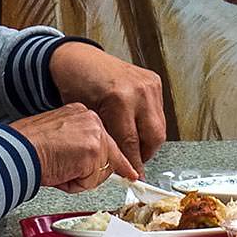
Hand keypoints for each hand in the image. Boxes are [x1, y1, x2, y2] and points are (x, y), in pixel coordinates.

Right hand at [10, 103, 132, 192]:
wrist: (14, 152)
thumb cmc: (24, 147)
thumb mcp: (55, 135)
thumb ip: (76, 143)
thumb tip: (86, 162)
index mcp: (80, 113)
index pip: (103, 138)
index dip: (112, 158)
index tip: (129, 171)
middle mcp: (91, 119)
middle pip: (108, 155)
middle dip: (94, 171)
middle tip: (67, 171)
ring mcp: (95, 135)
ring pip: (101, 170)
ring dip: (80, 178)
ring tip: (57, 168)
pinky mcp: (93, 152)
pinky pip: (92, 180)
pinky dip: (75, 184)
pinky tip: (59, 173)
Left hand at [49, 42, 165, 175]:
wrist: (78, 60)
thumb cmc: (76, 86)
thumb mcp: (90, 118)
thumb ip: (108, 139)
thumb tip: (121, 163)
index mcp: (119, 100)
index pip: (132, 142)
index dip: (133, 163)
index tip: (134, 176)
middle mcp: (139, 91)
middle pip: (154, 136)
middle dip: (145, 154)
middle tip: (135, 162)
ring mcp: (150, 85)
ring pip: (160, 126)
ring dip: (149, 139)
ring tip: (134, 145)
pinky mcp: (155, 82)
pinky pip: (158, 112)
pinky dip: (149, 123)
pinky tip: (136, 126)